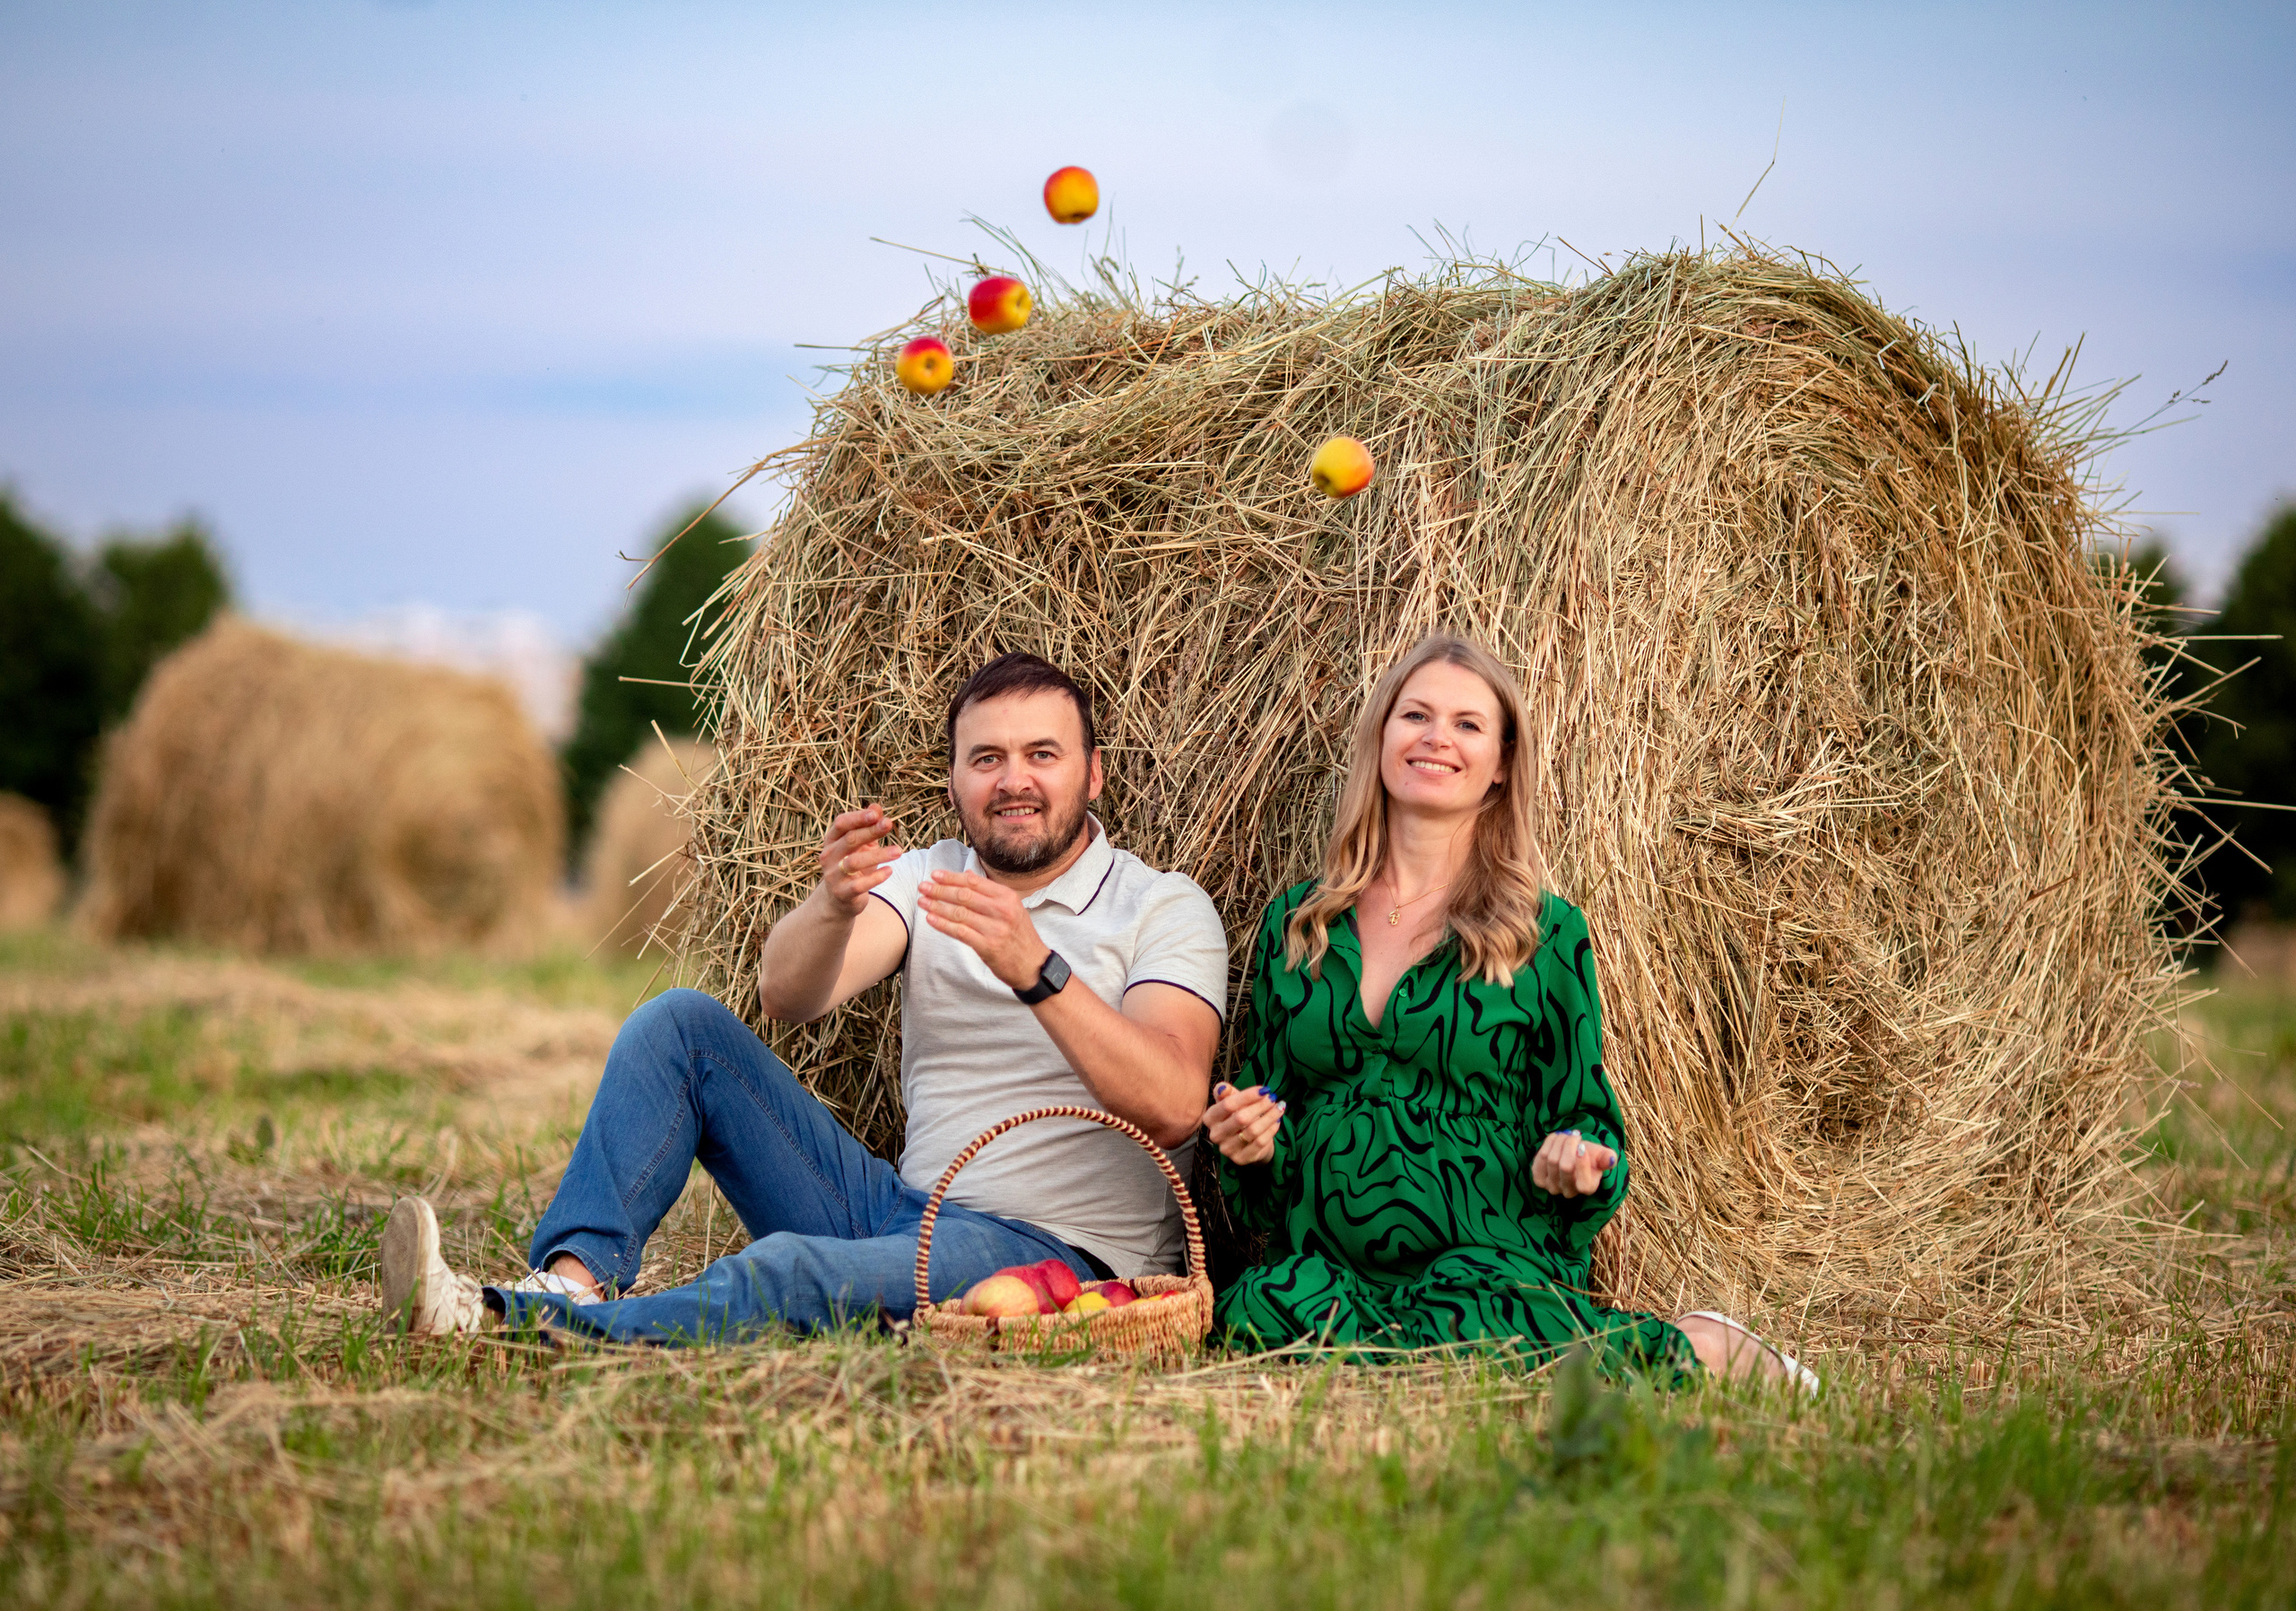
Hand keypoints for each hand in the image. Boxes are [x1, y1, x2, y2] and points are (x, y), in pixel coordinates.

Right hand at [819, 806, 901, 915]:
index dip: (858, 817)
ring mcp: (833, 875)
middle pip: (849, 839)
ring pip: (854, 862)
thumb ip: (868, 826)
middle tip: (890, 824)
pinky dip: (875, 877)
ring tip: (899, 851)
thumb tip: (877, 806)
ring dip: (878, 855)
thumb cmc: (853, 865)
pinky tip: (890, 871)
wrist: (839, 899)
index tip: (877, 813)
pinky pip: (859, 885)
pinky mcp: (842, 892)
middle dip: (870, 831)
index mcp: (832, 840)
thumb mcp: (861, 845)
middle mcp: (829, 855)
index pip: (841, 823)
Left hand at [915, 869, 1048, 990]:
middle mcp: (1002, 910)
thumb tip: (967, 875)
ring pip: (959, 913)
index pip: (974, 882)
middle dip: (940, 890)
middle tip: (922, 887)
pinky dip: (943, 925)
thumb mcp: (1012, 908)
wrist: (1033, 965)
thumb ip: (989, 892)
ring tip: (922, 901)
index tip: (935, 875)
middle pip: (964, 895)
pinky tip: (930, 919)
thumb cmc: (1019, 935)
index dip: (952, 877)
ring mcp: (995, 929)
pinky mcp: (988, 947)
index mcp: (1007, 897)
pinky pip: (960, 932)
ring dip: (937, 906)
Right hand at [1203, 1081, 1284, 1165]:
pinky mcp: (1240, 1159)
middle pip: (1241, 1118)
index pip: (1228, 1104)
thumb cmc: (1237, 1115)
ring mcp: (1227, 1149)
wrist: (1245, 1140)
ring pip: (1253, 1131)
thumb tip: (1223, 1088)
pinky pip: (1259, 1143)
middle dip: (1260, 1106)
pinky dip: (1271, 1130)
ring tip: (1279, 1107)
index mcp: (1210, 1118)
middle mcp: (1215, 1135)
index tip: (1264, 1089)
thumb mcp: (1231, 1100)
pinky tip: (1277, 1121)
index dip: (1248, 1096)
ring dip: (1269, 1117)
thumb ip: (1226, 1092)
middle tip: (1273, 1098)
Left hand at [1531, 1130, 1616, 1197]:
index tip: (1582, 1146)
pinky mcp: (1539, 1179)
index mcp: (1587, 1188)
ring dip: (1559, 1141)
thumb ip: (1608, 1158)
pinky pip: (1540, 1159)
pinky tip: (1555, 1138)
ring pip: (1551, 1160)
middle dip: (1569, 1145)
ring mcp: (1552, 1187)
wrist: (1574, 1155)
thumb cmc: (1590, 1156)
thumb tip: (1610, 1159)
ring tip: (1566, 1135)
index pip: (1584, 1185)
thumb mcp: (1602, 1155)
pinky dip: (1548, 1144)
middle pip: (1565, 1167)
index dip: (1582, 1165)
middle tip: (1575, 1134)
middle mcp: (1569, 1191)